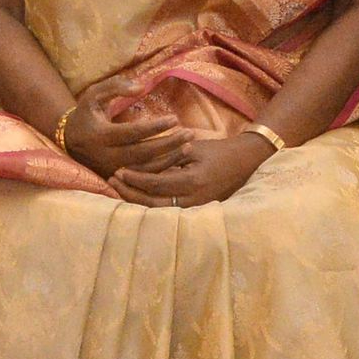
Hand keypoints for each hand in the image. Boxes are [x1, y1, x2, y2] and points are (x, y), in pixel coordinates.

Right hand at [61, 89, 191, 177]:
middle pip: (143, 153)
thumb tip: (142, 86)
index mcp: (100, 135)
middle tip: (189, 133)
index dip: (154, 127)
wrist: (68, 140)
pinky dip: (162, 170)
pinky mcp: (118, 179)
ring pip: (145, 170)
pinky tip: (177, 159)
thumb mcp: (93, 94)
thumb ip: (115, 86)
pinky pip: (143, 178)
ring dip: (170, 159)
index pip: (132, 133)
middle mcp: (106, 156)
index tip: (174, 119)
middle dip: (168, 144)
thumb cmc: (86, 113)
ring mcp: (112, 170)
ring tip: (188, 147)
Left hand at [111, 129, 276, 208]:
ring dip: (137, 201)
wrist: (246, 162)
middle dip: (130, 193)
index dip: (135, 179)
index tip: (118, 171)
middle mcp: (193, 200)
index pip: (155, 184)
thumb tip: (137, 163)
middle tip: (112, 182)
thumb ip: (166, 157)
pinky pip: (169, 210)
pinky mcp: (196, 210)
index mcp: (192, 182)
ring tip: (119, 189)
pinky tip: (136, 195)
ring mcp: (196, 208)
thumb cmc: (218, 151)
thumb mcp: (191, 148)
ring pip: (159, 210)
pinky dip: (151, 203)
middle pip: (153, 203)